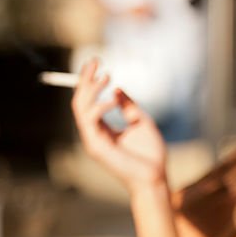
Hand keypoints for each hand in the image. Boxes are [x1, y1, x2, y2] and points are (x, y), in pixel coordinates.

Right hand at [71, 59, 167, 193]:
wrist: (155, 176)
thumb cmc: (151, 153)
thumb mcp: (141, 121)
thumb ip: (128, 106)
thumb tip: (118, 89)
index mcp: (102, 129)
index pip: (89, 101)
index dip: (90, 82)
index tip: (97, 63)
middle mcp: (93, 133)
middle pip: (80, 101)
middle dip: (85, 80)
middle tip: (95, 61)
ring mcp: (92, 140)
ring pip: (80, 108)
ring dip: (91, 89)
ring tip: (107, 76)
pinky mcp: (95, 146)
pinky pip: (89, 121)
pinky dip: (99, 107)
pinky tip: (112, 100)